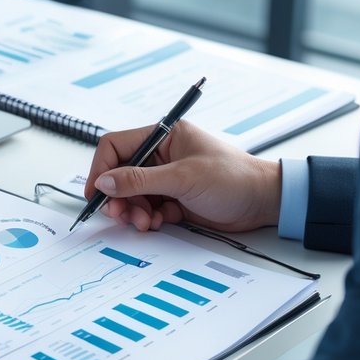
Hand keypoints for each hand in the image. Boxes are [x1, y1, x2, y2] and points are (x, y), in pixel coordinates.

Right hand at [83, 121, 280, 232]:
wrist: (264, 203)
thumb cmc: (233, 178)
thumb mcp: (183, 178)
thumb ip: (140, 180)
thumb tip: (105, 182)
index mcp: (163, 136)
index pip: (116, 146)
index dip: (102, 169)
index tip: (96, 193)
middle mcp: (161, 155)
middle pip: (120, 174)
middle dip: (118, 196)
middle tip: (119, 215)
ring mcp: (167, 179)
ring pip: (132, 195)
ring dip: (133, 211)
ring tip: (144, 222)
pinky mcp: (173, 199)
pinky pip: (147, 209)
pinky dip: (147, 218)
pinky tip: (158, 222)